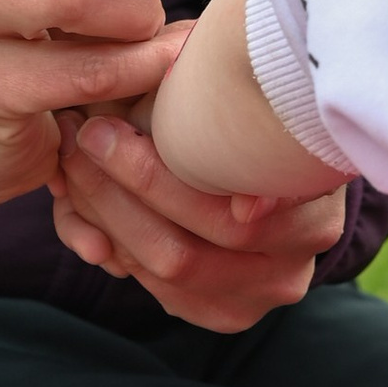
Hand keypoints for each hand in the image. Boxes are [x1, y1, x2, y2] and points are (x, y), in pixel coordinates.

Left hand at [53, 111, 347, 332]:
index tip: (105, 125)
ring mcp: (259, 298)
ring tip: (73, 162)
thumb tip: (171, 74)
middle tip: (79, 137)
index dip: (155, 177)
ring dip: (104, 216)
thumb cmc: (258, 117)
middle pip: (184, 252)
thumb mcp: (250, 99)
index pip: (230, 216)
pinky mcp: (225, 313)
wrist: (280, 170)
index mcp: (314, 212)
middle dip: (117, 191)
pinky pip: (157, 289)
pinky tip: (90, 201)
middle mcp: (293, 268)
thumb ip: (219, 99)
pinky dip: (115, 244)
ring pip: (162, 272)